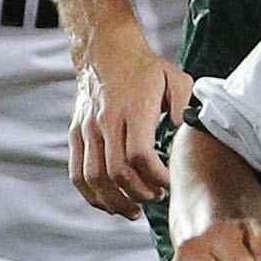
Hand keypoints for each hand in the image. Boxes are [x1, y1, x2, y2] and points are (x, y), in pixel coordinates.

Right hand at [70, 44, 192, 215]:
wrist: (104, 49)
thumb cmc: (143, 67)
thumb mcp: (174, 77)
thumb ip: (184, 102)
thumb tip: (182, 129)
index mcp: (133, 107)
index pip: (139, 154)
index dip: (155, 176)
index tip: (168, 181)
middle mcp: (107, 119)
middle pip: (117, 172)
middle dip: (139, 193)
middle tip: (155, 198)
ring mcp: (88, 128)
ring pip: (94, 177)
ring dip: (114, 201)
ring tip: (133, 210)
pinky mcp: (76, 134)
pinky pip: (77, 172)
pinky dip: (91, 195)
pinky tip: (108, 203)